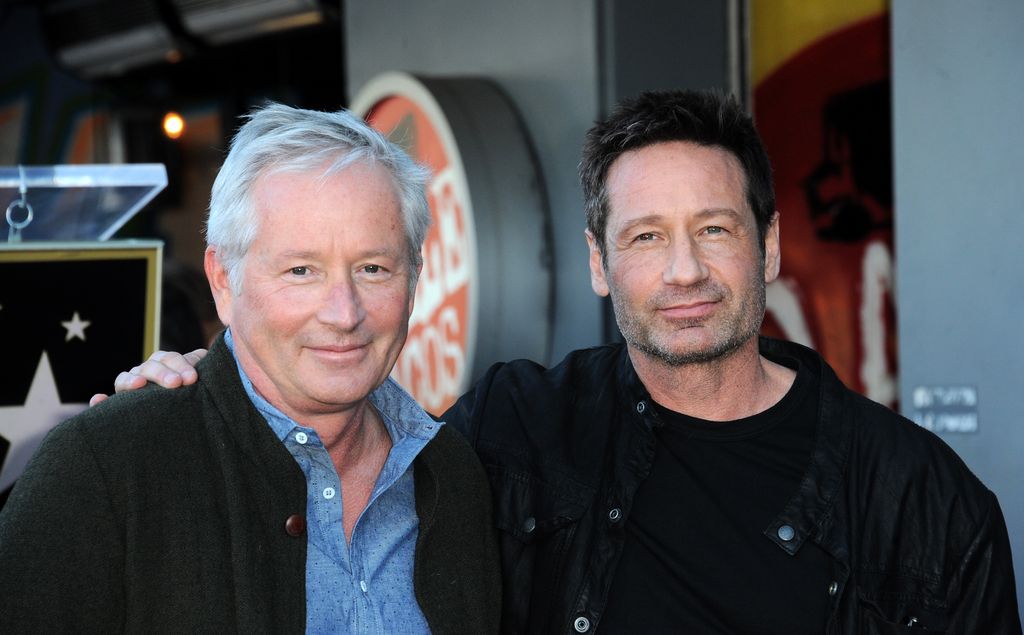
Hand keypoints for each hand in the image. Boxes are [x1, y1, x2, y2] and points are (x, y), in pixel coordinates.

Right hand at [89, 349, 207, 406]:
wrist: (188, 415)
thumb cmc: (194, 390)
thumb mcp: (199, 379)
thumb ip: (200, 365)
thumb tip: (203, 355)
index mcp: (164, 363)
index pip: (169, 359)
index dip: (180, 365)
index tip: (192, 378)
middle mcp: (145, 373)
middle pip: (149, 367)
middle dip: (162, 373)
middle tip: (176, 383)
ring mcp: (131, 388)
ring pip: (125, 380)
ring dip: (130, 380)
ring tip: (139, 384)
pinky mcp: (120, 408)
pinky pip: (106, 405)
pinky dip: (100, 402)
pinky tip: (98, 400)